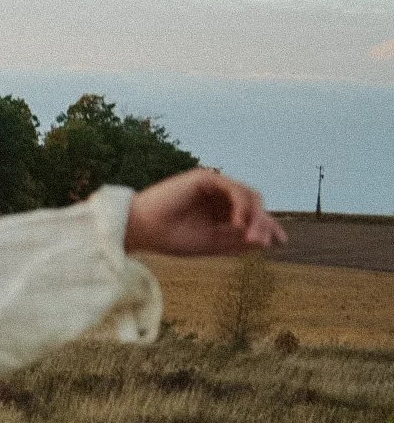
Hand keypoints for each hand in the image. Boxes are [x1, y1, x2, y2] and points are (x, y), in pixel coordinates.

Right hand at [124, 168, 286, 256]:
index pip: (252, 214)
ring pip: (248, 195)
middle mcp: (217, 195)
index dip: (267, 225)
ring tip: (251, 237)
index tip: (280, 242)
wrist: (142, 230)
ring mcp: (211, 185)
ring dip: (255, 216)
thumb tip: (268, 240)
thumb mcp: (212, 244)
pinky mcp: (204, 178)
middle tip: (262, 242)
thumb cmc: (170, 237)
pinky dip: (240, 205)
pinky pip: (233, 188)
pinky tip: (238, 223)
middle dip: (263, 222)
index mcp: (218, 211)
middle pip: (254, 203)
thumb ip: (238, 241)